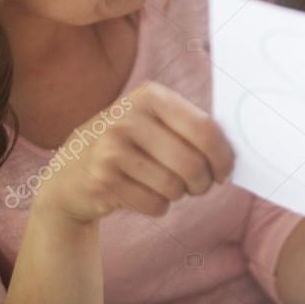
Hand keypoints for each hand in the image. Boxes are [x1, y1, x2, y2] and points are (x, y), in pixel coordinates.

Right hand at [34, 81, 234, 223]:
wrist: (70, 173)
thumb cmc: (129, 145)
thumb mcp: (153, 122)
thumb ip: (189, 127)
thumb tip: (234, 150)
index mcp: (150, 96)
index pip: (205, 128)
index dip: (223, 156)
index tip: (226, 171)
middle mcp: (128, 118)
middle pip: (193, 163)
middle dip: (203, 182)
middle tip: (199, 186)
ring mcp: (111, 148)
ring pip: (175, 187)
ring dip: (179, 195)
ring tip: (165, 185)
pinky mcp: (103, 180)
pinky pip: (155, 205)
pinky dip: (158, 207)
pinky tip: (142, 193)